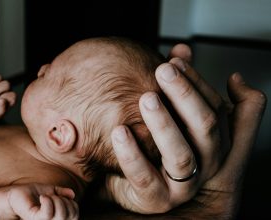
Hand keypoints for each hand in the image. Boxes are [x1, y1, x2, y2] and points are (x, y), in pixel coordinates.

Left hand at [8, 183, 78, 219]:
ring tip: (46, 197)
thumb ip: (62, 194)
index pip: (76, 215)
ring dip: (57, 200)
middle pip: (72, 216)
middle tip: (52, 196)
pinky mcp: (35, 219)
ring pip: (61, 215)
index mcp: (58, 219)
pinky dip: (48, 202)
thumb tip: (72, 195)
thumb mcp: (51, 191)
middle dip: (65, 201)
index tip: (60, 196)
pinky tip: (42, 197)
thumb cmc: (32, 194)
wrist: (15, 195)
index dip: (72, 203)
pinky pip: (48, 214)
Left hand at [106, 44, 266, 215]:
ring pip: (180, 154)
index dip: (196, 81)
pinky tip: (118, 131)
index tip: (173, 59)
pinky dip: (131, 153)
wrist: (131, 184)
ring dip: (164, 123)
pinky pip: (144, 177)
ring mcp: (184, 184)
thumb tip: (181, 48)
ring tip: (146, 98)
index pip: (215, 106)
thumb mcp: (171, 114)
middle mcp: (206, 163)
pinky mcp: (157, 199)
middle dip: (185, 95)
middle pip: (205, 126)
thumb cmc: (155, 145)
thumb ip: (178, 84)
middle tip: (162, 70)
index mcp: (214, 140)